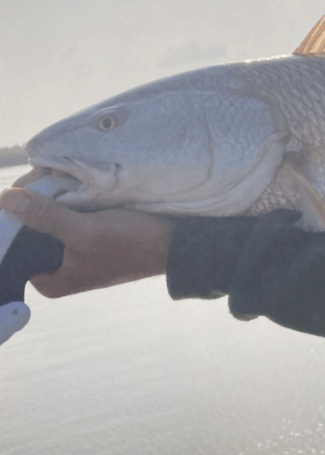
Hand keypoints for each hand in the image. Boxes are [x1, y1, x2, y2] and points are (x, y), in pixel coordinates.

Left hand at [0, 189, 172, 297]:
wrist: (177, 243)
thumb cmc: (132, 245)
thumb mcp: (86, 230)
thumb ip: (45, 217)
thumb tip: (5, 199)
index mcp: (50, 280)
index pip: (14, 246)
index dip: (13, 217)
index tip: (18, 191)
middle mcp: (58, 267)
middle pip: (31, 229)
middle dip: (34, 202)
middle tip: (43, 177)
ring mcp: (74, 250)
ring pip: (49, 218)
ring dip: (51, 195)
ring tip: (57, 174)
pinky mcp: (90, 235)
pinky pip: (68, 213)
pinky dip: (67, 197)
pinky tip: (69, 180)